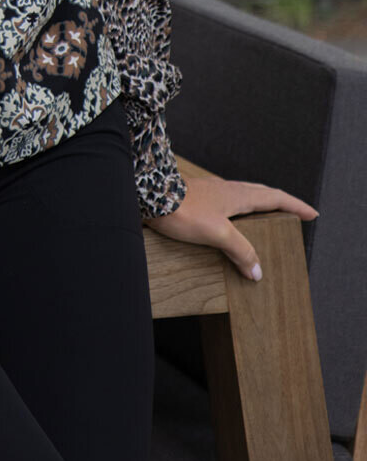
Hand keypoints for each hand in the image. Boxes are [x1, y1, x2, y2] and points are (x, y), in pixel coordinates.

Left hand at [143, 176, 318, 279]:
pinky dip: (240, 211)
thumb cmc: (182, 210)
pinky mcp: (198, 199)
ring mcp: (212, 192)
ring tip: (267, 218)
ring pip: (244, 197)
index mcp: (237, 194)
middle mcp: (227, 189)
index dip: (294, 206)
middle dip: (280, 203)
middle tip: (294, 213)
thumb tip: (258, 271)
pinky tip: (231, 222)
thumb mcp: (217, 234)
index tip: (312, 213)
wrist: (148, 195)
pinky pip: (228, 203)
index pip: (274, 198)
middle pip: (261, 193)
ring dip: (260, 206)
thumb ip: (240, 251)